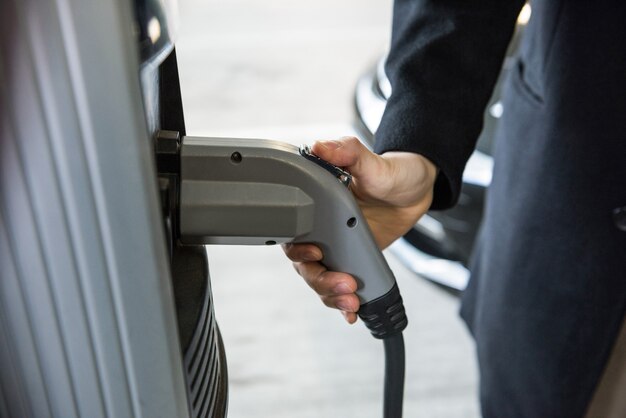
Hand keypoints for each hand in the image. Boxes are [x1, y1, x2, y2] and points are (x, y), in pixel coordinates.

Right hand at [283, 136, 437, 322]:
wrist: (415, 190)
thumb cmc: (390, 172)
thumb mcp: (370, 161)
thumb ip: (347, 152)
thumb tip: (320, 146)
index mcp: (315, 206)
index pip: (293, 234)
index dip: (299, 251)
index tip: (317, 254)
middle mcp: (320, 229)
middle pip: (305, 265)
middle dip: (321, 282)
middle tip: (346, 287)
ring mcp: (335, 248)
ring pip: (321, 280)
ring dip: (331, 296)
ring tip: (351, 302)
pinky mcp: (352, 261)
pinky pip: (341, 287)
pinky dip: (344, 305)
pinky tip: (352, 314)